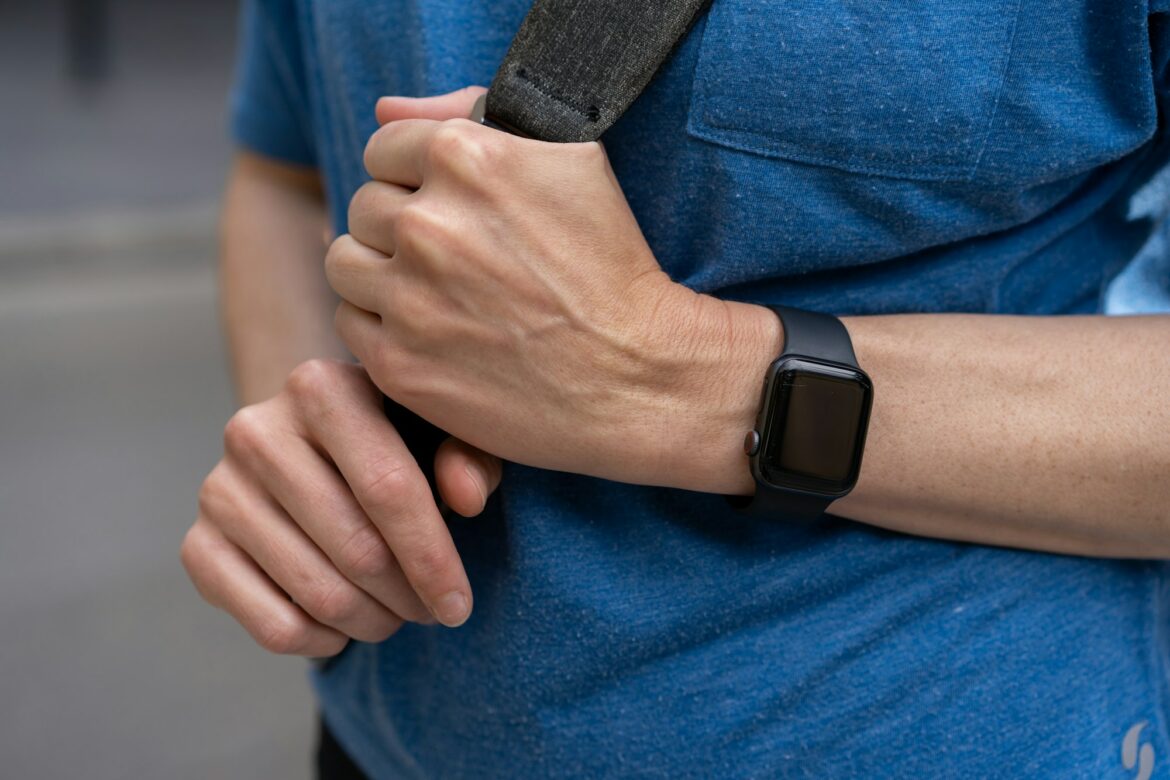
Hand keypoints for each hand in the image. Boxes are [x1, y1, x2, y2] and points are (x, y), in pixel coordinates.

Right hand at [181, 360, 502, 656]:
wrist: (308, 450)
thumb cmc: (392, 442)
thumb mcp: (440, 435)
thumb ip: (468, 457)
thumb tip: (467, 497)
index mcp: (322, 386)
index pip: (389, 488)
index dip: (432, 558)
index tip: (459, 604)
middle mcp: (257, 430)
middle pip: (357, 548)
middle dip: (408, 597)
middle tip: (432, 610)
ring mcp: (219, 489)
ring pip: (319, 593)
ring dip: (373, 622)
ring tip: (396, 615)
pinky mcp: (197, 545)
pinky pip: (273, 626)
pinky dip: (323, 641)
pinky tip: (346, 627)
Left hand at [326, 88, 779, 491]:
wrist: (635, 375)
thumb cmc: (608, 265)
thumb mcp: (569, 160)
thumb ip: (467, 114)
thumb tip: (386, 109)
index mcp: (466, 158)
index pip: (384, 148)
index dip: (417, 178)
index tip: (454, 210)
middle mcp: (428, 224)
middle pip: (364, 206)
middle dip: (402, 228)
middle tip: (458, 260)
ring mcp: (408, 298)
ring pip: (344, 263)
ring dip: (381, 274)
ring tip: (437, 294)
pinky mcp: (398, 363)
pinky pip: (349, 323)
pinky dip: (383, 326)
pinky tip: (434, 333)